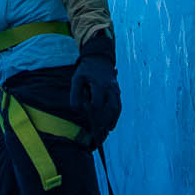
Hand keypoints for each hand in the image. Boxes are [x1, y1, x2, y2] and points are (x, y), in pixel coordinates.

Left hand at [69, 34, 120, 148]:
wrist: (99, 58)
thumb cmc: (85, 70)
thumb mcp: (77, 79)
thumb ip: (75, 95)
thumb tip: (78, 110)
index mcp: (99, 85)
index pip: (97, 104)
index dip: (92, 114)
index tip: (88, 121)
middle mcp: (110, 88)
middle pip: (110, 109)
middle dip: (104, 123)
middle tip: (99, 136)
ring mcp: (116, 91)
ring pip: (116, 109)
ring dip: (111, 121)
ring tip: (105, 133)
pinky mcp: (117, 92)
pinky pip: (118, 106)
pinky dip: (115, 117)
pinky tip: (110, 125)